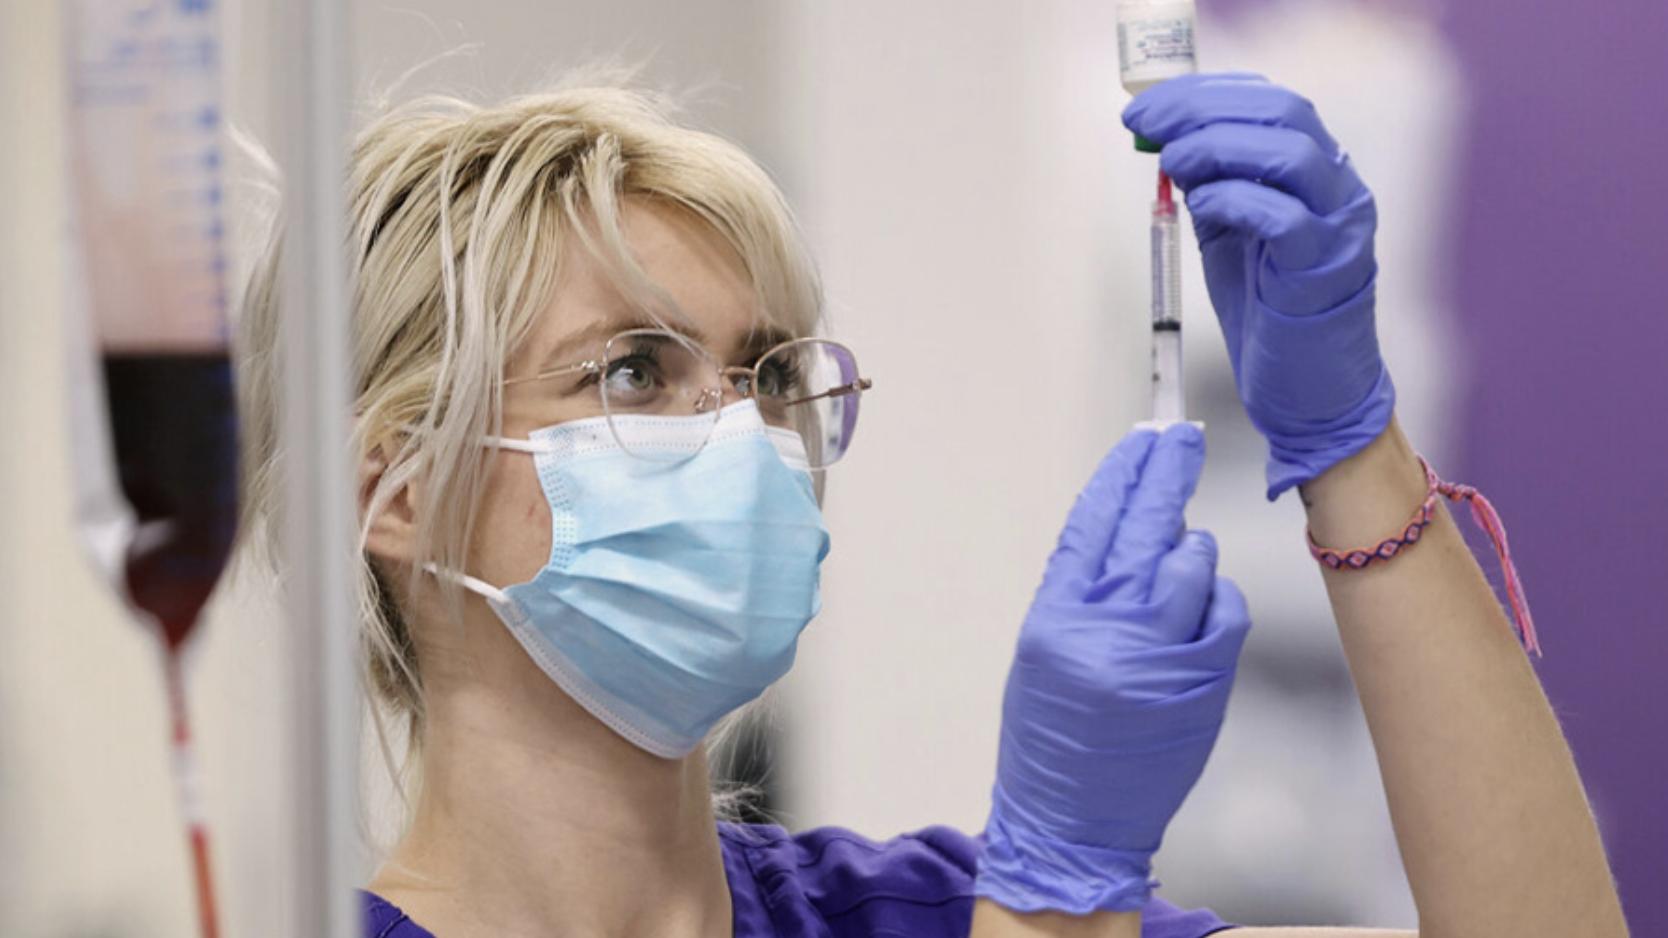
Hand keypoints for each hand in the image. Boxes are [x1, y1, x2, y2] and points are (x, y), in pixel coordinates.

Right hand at [974, 425, 1250, 913]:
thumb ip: (1082, 589)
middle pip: (1145, 526)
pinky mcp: (1203, 682)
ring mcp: (1160, 655)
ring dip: (1189, 553)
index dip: (1121, 473)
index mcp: (1056, 617)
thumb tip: (1130, 528)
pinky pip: (1224, 612)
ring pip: (1192, 563)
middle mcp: (1107, 629)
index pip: (1094, 521)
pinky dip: (1216, 602)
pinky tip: (1199, 613)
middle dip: (1165, 473)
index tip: (1142, 438)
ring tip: (1175, 570)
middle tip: (1180, 440)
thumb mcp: (1043, 649)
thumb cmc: (1051, 738)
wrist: (1072, 822)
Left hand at [1123, 73, 1395, 499]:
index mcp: (1319, 171)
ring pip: (1289, 155)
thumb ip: (1210, 186)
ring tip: (1173, 163)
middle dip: (1203, 110)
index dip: (1206, 93)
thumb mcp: (1230, 233)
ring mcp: (1340, 227)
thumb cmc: (1271, 311)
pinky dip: (1235, 200)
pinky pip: (1284, 219)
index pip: (1271, 101)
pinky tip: (1201, 206)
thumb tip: (1169, 143)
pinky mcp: (1326, 272)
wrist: (1310, 392)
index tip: (1147, 107)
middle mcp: (1339, 188)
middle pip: (1281, 114)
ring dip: (1218, 147)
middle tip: (1147, 126)